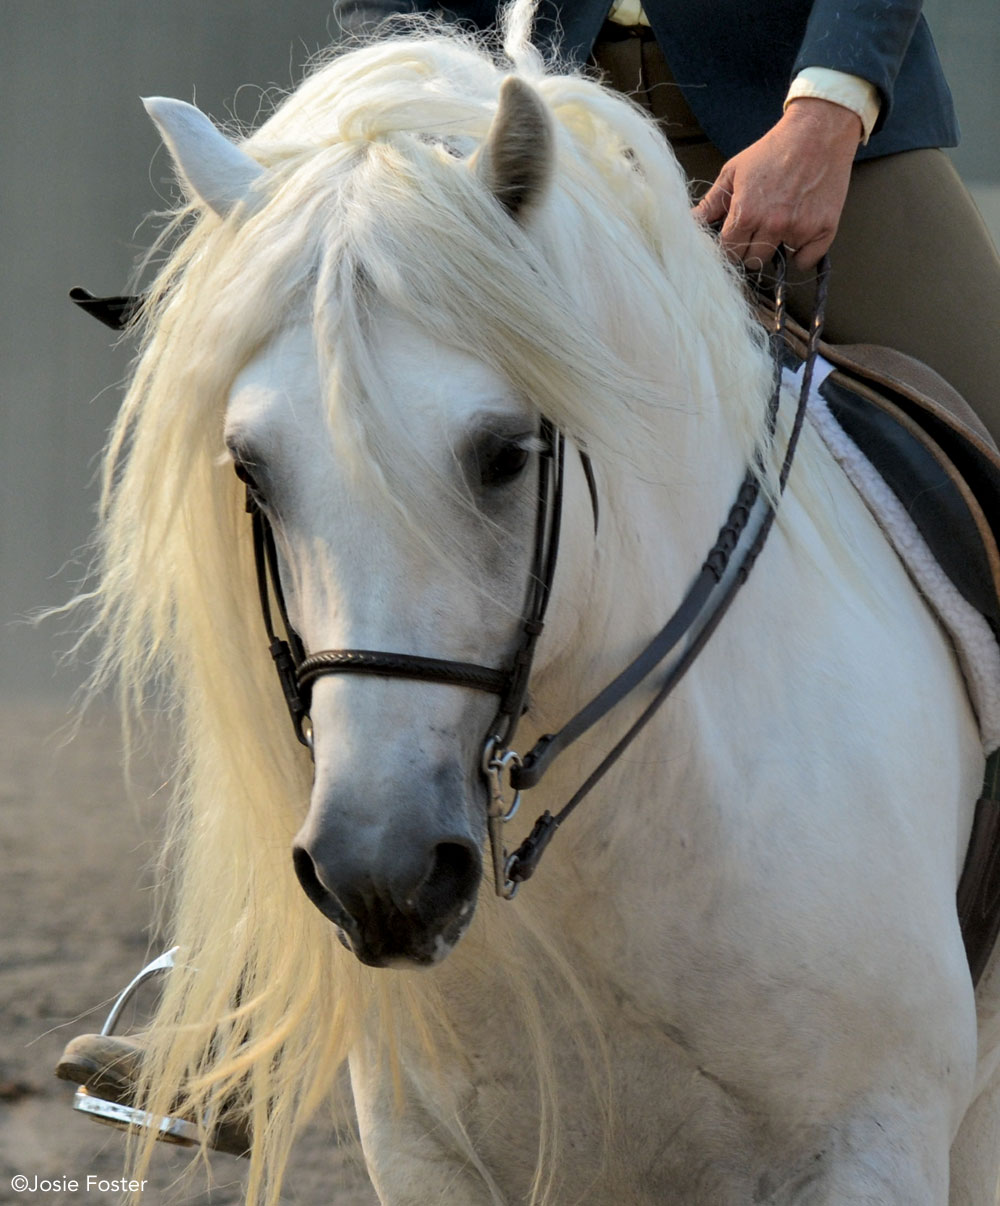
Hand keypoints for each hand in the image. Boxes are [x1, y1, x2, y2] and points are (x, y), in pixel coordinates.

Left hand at [692, 98, 861, 270]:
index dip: (728, 247)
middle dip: (750, 249)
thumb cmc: (774, 149)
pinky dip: (802, 253)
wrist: (818, 131)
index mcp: (747, 212)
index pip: (728, 252)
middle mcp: (773, 225)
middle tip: (756, 230)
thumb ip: (711, 202)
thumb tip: (691, 223)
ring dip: (774, 248)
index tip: (733, 238)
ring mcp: (800, 229)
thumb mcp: (734, 171)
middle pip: (752, 261)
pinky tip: (798, 234)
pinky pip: (806, 261)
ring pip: (777, 261)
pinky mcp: (824, 229)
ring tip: (778, 224)